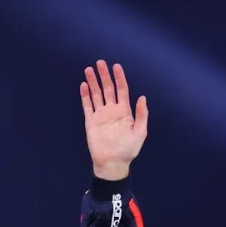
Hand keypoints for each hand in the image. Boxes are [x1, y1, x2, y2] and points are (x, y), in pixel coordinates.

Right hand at [80, 60, 148, 180]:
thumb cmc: (128, 150)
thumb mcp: (140, 132)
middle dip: (104, 75)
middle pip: (108, 89)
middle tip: (100, 63)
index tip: (116, 66)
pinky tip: (84, 86)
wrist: (112, 163)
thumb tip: (142, 97)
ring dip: (93, 82)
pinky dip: (85, 96)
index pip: (121, 90)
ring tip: (89, 70)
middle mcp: (112, 110)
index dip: (119, 78)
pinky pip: (87, 106)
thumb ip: (141, 115)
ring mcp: (101, 115)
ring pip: (96, 95)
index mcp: (124, 112)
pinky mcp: (90, 122)